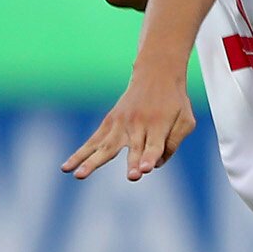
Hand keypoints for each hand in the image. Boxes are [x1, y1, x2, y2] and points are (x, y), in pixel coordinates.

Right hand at [61, 77, 196, 181]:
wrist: (156, 75)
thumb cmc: (174, 102)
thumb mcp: (185, 120)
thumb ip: (173, 144)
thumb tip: (155, 165)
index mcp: (160, 125)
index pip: (155, 146)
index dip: (149, 158)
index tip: (144, 169)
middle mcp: (139, 125)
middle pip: (133, 147)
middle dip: (131, 163)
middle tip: (131, 177)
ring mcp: (121, 123)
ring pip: (106, 146)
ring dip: (92, 162)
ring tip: (78, 175)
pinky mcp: (109, 122)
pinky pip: (93, 141)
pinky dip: (80, 154)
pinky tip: (67, 167)